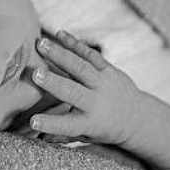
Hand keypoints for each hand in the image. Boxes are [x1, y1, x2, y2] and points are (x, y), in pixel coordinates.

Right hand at [30, 29, 145, 147]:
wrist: (136, 117)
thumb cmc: (102, 128)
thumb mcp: (85, 135)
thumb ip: (62, 133)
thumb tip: (34, 135)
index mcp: (89, 123)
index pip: (68, 125)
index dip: (50, 123)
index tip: (33, 121)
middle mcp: (97, 103)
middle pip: (73, 92)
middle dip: (53, 82)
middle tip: (34, 74)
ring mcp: (104, 83)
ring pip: (81, 67)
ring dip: (59, 55)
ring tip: (40, 44)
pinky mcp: (109, 69)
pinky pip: (91, 55)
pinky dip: (75, 44)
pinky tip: (60, 34)